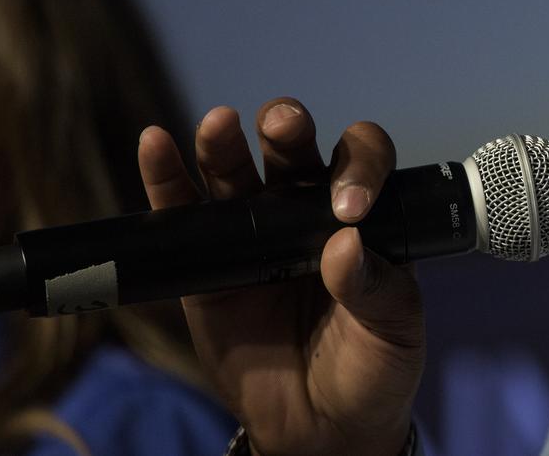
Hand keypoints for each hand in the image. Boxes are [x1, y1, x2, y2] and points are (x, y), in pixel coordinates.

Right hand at [138, 99, 424, 455]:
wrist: (320, 428)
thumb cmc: (371, 368)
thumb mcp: (393, 331)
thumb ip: (374, 289)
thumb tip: (345, 245)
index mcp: (358, 214)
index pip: (360, 158)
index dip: (359, 166)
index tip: (350, 206)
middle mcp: (303, 209)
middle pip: (291, 148)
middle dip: (287, 127)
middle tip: (283, 127)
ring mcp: (251, 231)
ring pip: (233, 170)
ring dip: (223, 143)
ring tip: (219, 124)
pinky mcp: (204, 263)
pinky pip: (181, 213)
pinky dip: (165, 176)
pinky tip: (155, 144)